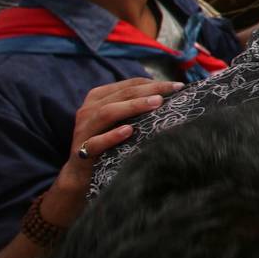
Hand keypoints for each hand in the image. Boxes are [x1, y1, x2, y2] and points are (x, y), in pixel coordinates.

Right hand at [46, 78, 182, 222]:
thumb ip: (134, 107)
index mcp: (98, 98)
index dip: (152, 83)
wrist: (81, 175)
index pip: (128, 85)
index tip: (177, 85)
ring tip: (156, 103)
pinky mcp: (82, 151)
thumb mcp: (119, 121)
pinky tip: (129, 131)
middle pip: (121, 95)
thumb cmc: (107, 143)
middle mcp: (88, 110)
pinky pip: (96, 142)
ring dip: (133, 107)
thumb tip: (168, 95)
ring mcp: (84, 130)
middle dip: (149, 90)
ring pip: (107, 113)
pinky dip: (112, 136)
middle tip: (173, 90)